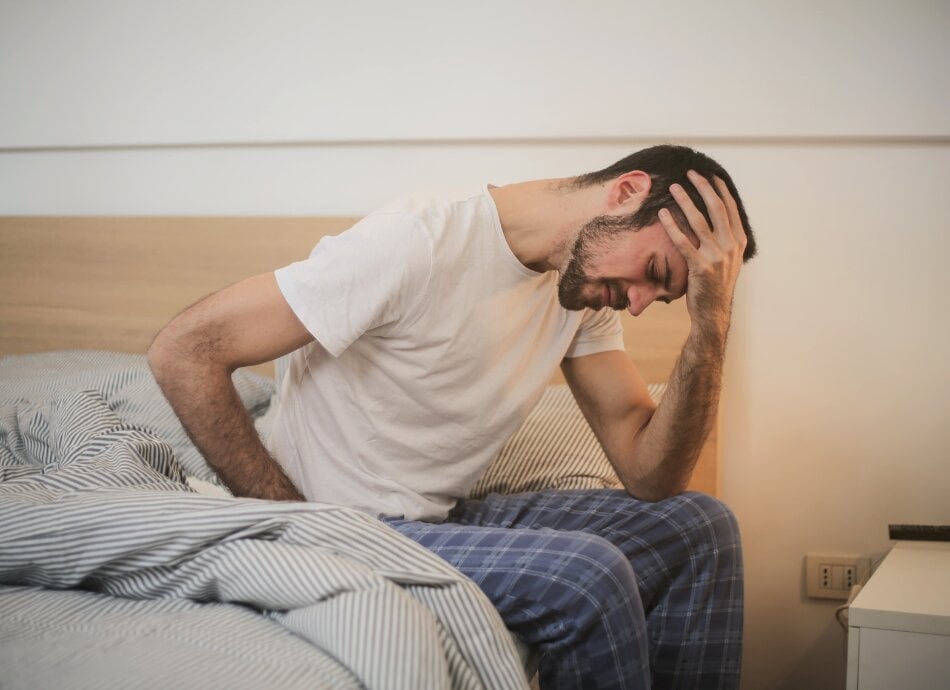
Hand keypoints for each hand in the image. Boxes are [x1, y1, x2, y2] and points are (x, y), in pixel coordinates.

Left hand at [658, 171, 746, 340]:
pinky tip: (662, 214)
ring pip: (699, 222)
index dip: (719, 190)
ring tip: (674, 187)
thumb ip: (724, 239)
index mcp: (738, 241)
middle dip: (703, 188)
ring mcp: (716, 257)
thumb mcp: (727, 260)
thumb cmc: (715, 285)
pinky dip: (672, 226)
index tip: (709, 175)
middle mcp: (730, 246)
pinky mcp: (700, 267)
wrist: (713, 313)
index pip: (730, 208)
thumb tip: (715, 218)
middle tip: (691, 173)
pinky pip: (683, 242)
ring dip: (685, 201)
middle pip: (716, 209)